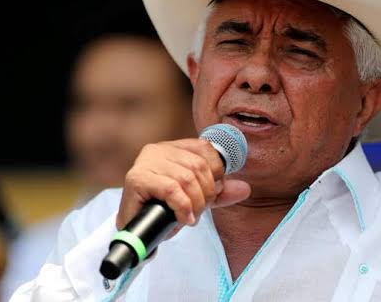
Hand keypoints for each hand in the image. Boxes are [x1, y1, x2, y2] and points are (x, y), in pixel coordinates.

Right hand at [116, 139, 250, 230]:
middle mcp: (157, 149)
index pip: (205, 148)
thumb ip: (219, 193)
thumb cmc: (163, 211)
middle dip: (207, 192)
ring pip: (187, 178)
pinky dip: (183, 207)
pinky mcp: (136, 179)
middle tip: (201, 210)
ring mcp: (145, 162)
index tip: (213, 192)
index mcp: (172, 148)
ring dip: (196, 203)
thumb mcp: (196, 199)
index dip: (216, 171)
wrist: (135, 233)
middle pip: (198, 165)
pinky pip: (171, 189)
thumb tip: (245, 188)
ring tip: (191, 216)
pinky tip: (184, 218)